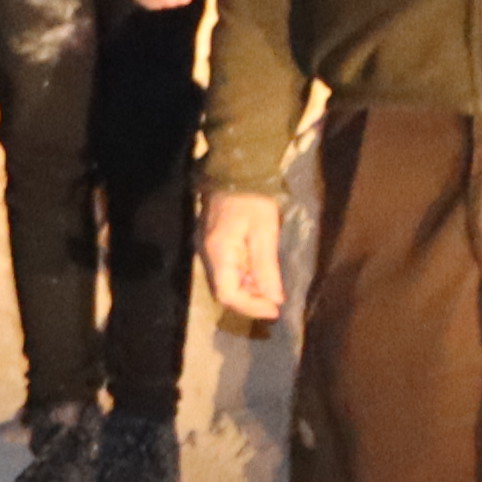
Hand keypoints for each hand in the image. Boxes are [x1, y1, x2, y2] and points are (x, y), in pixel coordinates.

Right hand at [201, 187, 286, 333]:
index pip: (228, 295)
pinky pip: (225, 270)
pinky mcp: (211, 243)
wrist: (235, 171)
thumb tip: (274, 299)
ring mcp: (206, 249)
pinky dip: (242, 278)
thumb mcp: (265, 234)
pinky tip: (258, 272)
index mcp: (219, 254)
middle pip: (223, 292)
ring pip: (224, 282)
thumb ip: (266, 269)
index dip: (251, 308)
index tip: (275, 310)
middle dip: (250, 301)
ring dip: (247, 290)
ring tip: (270, 288)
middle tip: (274, 301)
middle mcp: (207, 255)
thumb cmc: (253, 201)